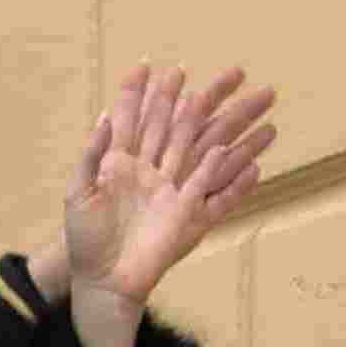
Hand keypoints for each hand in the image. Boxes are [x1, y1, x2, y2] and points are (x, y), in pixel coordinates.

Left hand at [57, 63, 278, 346]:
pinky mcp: (186, 221)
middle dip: (214, 98)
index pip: (144, 116)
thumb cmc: (84, 239)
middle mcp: (154, 172)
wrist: (100, 280)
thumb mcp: (79, 193)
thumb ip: (91, 155)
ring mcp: (173, 194)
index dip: (156, 92)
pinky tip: (255, 167)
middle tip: (238, 71)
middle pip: (186, 126)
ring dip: (239, 137)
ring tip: (266, 118)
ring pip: (211, 156)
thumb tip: (104, 117)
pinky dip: (236, 185)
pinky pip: (218, 199)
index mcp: (126, 161)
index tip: (170, 66)